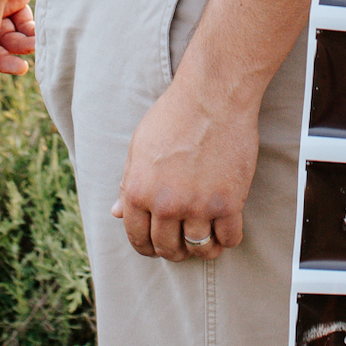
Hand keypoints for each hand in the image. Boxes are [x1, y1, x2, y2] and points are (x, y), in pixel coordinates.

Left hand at [110, 79, 258, 262]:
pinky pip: (229, 238)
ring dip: (202, 249)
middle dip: (174, 251)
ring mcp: (198, 205)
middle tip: (183, 244)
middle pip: (168, 248)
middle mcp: (165, 204)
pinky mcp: (229, 202)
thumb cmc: (174, 115)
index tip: (158, 246)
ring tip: (207, 241)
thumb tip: (117, 212)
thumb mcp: (139, 146)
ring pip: (198, 248)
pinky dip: (227, 240)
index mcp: (138, 191)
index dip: (147, 247)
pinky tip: (226, 231)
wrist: (213, 95)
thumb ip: (128, 182)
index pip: (138, 238)